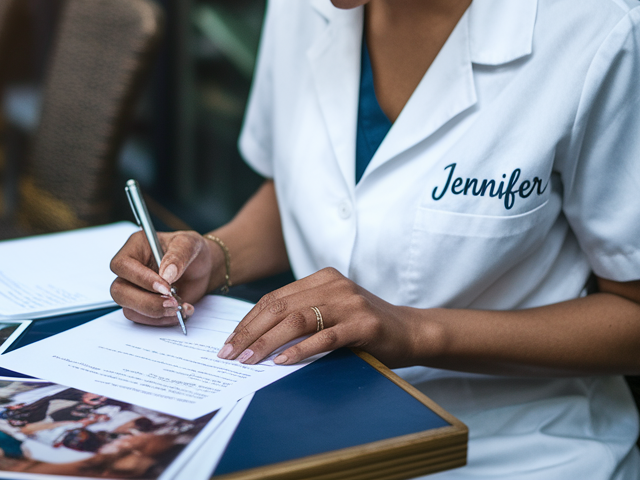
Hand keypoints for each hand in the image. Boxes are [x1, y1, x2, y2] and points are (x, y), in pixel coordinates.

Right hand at [109, 230, 217, 325]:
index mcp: (136, 247)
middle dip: (146, 302)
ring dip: (157, 313)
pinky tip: (181, 311)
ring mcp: (134, 289)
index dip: (140, 279)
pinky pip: (143, 319)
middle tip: (173, 303)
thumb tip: (166, 274)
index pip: (122, 265)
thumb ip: (178, 256)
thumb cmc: (192, 250)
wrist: (201, 268)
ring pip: (129, 309)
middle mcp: (130, 269)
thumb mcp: (190, 244)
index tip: (165, 288)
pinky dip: (163, 320)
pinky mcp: (142, 305)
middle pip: (119, 291)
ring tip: (181, 307)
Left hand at [217, 267, 418, 367]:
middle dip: (250, 332)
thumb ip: (302, 316)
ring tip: (248, 360)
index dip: (248, 320)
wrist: (411, 332)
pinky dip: (300, 349)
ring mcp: (350, 303)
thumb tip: (254, 339)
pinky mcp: (364, 324)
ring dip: (267, 342)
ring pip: (297, 320)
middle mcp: (334, 285)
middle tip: (229, 354)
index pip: (275, 298)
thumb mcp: (331, 313)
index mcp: (322, 278)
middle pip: (280, 307)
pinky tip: (282, 361)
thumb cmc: (365, 328)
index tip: (229, 342)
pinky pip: (325, 337)